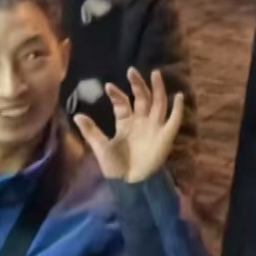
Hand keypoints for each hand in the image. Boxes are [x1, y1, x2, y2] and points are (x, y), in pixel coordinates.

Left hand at [74, 68, 183, 183]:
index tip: (108, 87)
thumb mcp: (100, 147)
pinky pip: (174, 120)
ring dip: (158, 88)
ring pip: (158, 103)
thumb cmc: (116, 167)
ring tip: (155, 73)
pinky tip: (179, 96)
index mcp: (126, 123)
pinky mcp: (165, 136)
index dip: (116, 95)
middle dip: (137, 84)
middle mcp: (141, 122)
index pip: (123, 104)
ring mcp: (154, 127)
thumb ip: (91, 131)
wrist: (130, 184)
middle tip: (131, 71)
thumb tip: (77, 114)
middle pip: (142, 98)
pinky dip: (178, 109)